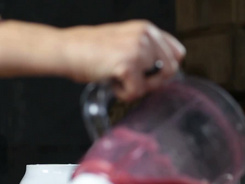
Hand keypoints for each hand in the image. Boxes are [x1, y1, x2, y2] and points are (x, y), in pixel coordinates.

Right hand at [61, 20, 184, 100]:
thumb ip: (147, 51)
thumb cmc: (91, 50)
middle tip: (131, 79)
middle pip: (170, 71)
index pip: (177, 52)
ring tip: (119, 78)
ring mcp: (139, 48)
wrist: (67, 50)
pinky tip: (112, 82)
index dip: (166, 68)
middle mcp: (146, 35)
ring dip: (137, 88)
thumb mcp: (126, 42)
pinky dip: (124, 94)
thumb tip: (167, 71)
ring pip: (156, 83)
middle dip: (152, 82)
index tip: (151, 74)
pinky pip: (137, 92)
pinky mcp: (128, 64)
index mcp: (147, 28)